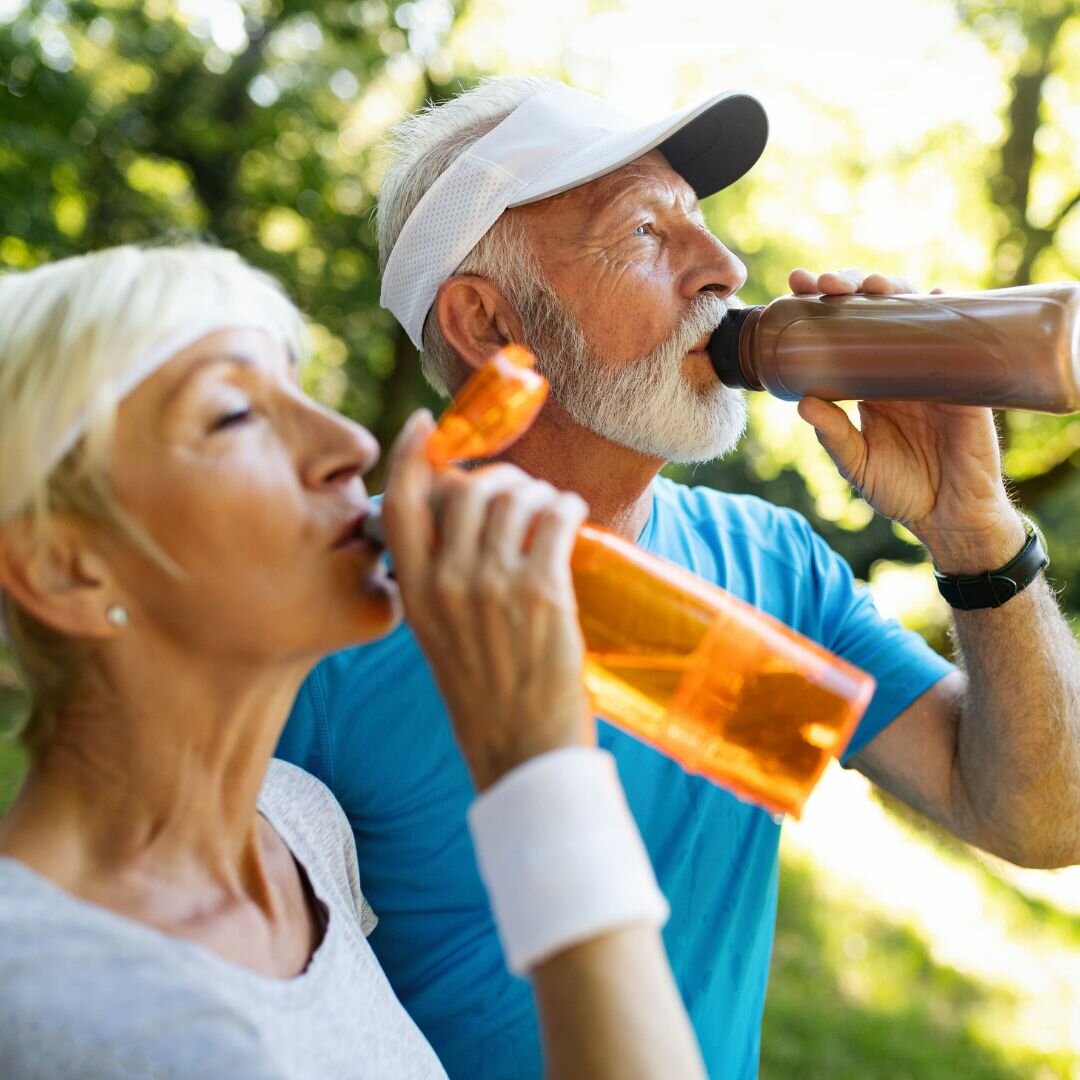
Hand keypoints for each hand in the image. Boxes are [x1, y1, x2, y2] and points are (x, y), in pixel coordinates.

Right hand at [382, 411, 591, 790]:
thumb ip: (441, 582)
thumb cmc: (485, 696)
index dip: (410, 455)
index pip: (400, 504)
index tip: (426, 425)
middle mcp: (448, 583)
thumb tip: (465, 527)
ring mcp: (493, 585)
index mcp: (416, 593)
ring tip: (552, 508)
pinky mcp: (542, 592)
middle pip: (467, 490)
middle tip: (519, 489)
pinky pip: (555, 518)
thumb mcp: (441, 636)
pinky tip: (571, 514)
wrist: (520, 751)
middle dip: (499, 477)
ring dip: (539, 492)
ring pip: (515, 499)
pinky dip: (566, 506)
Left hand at [787, 268, 1024, 571]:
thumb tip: (802, 402)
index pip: (840, 333)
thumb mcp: (857, 463)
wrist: (950, 516)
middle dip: (849, 287)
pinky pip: (959, 338)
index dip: (820, 306)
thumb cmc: (901, 490)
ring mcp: (932, 368)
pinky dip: (947, 311)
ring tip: (869, 285)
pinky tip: (933, 294)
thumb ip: (834, 434)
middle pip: (873, 311)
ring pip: (913, 314)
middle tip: (825, 284)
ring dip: (892, 290)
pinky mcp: (965, 380)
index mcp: (867, 383)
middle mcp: (898, 367)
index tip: (795, 286)